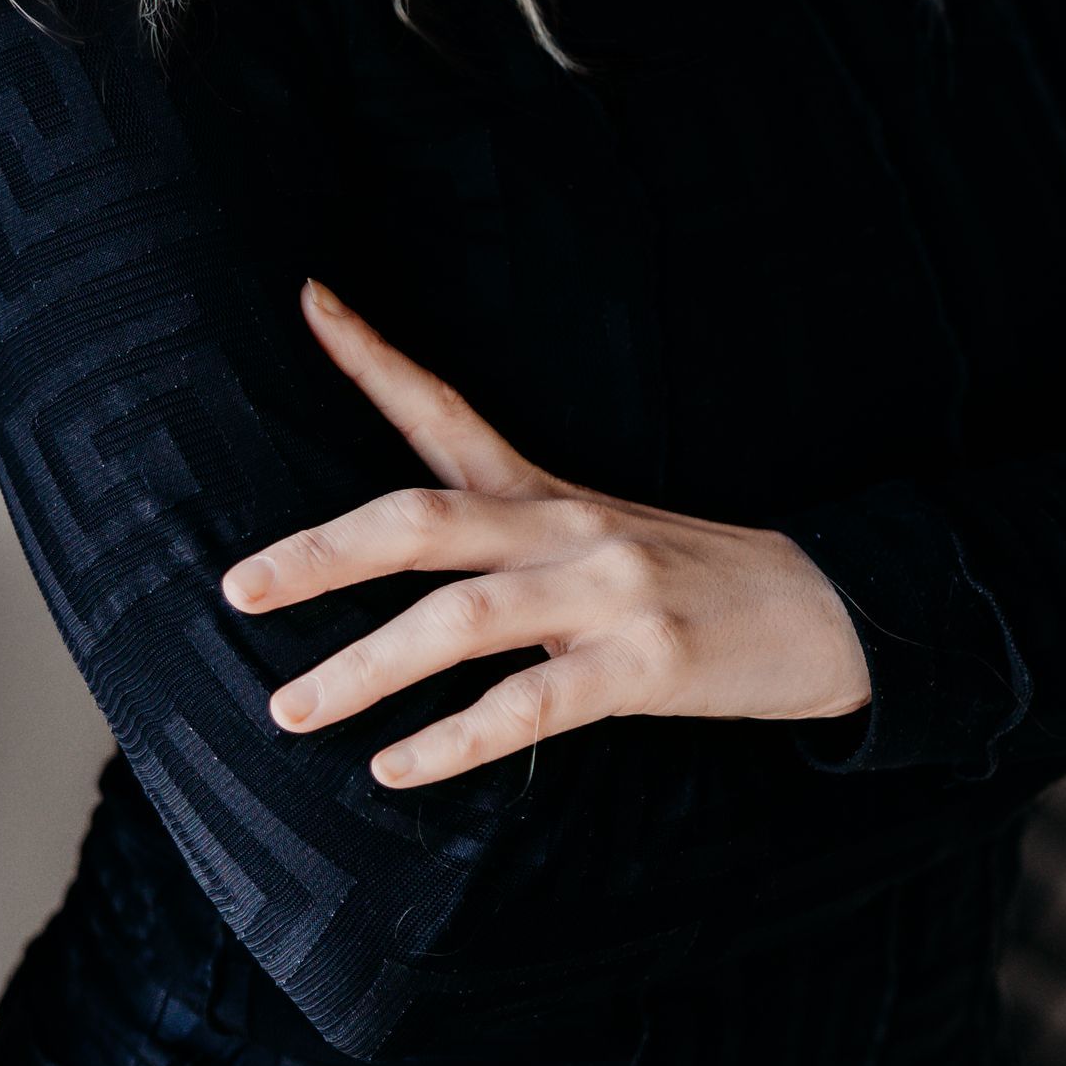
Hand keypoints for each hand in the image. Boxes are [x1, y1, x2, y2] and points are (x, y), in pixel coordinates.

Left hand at [220, 278, 871, 787]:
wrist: (829, 605)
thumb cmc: (690, 576)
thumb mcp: (596, 531)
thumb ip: (506, 538)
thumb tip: (401, 554)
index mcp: (545, 490)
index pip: (442, 406)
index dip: (372, 354)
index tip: (306, 298)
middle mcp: (566, 526)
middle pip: (423, 518)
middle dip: (322, 551)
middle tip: (237, 588)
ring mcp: (607, 592)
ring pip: (462, 617)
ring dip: (366, 666)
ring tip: (291, 709)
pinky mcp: (647, 665)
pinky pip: (532, 705)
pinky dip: (457, 742)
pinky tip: (397, 768)